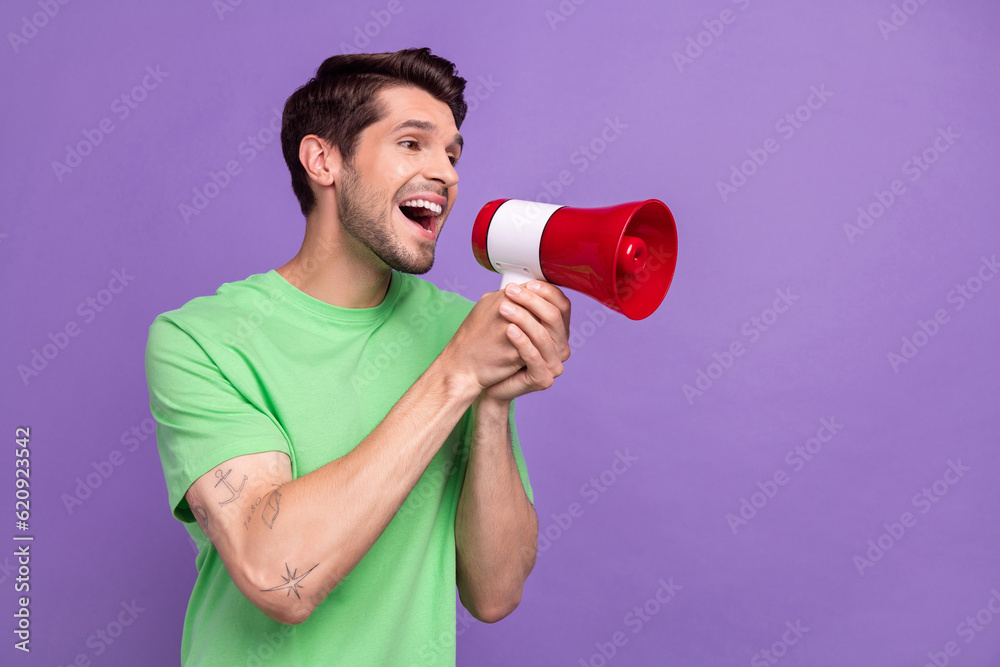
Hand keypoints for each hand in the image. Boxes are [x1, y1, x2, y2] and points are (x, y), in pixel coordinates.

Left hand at [484, 280, 570, 401]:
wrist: (482, 377)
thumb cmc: (497, 348)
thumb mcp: (513, 320)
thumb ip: (524, 305)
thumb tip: (524, 279)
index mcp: (558, 332)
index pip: (562, 306)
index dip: (547, 292)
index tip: (528, 283)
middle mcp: (560, 347)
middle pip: (554, 318)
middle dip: (531, 300)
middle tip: (510, 291)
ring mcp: (554, 365)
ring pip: (542, 335)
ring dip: (523, 317)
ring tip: (504, 308)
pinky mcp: (543, 379)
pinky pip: (533, 356)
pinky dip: (521, 341)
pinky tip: (509, 330)